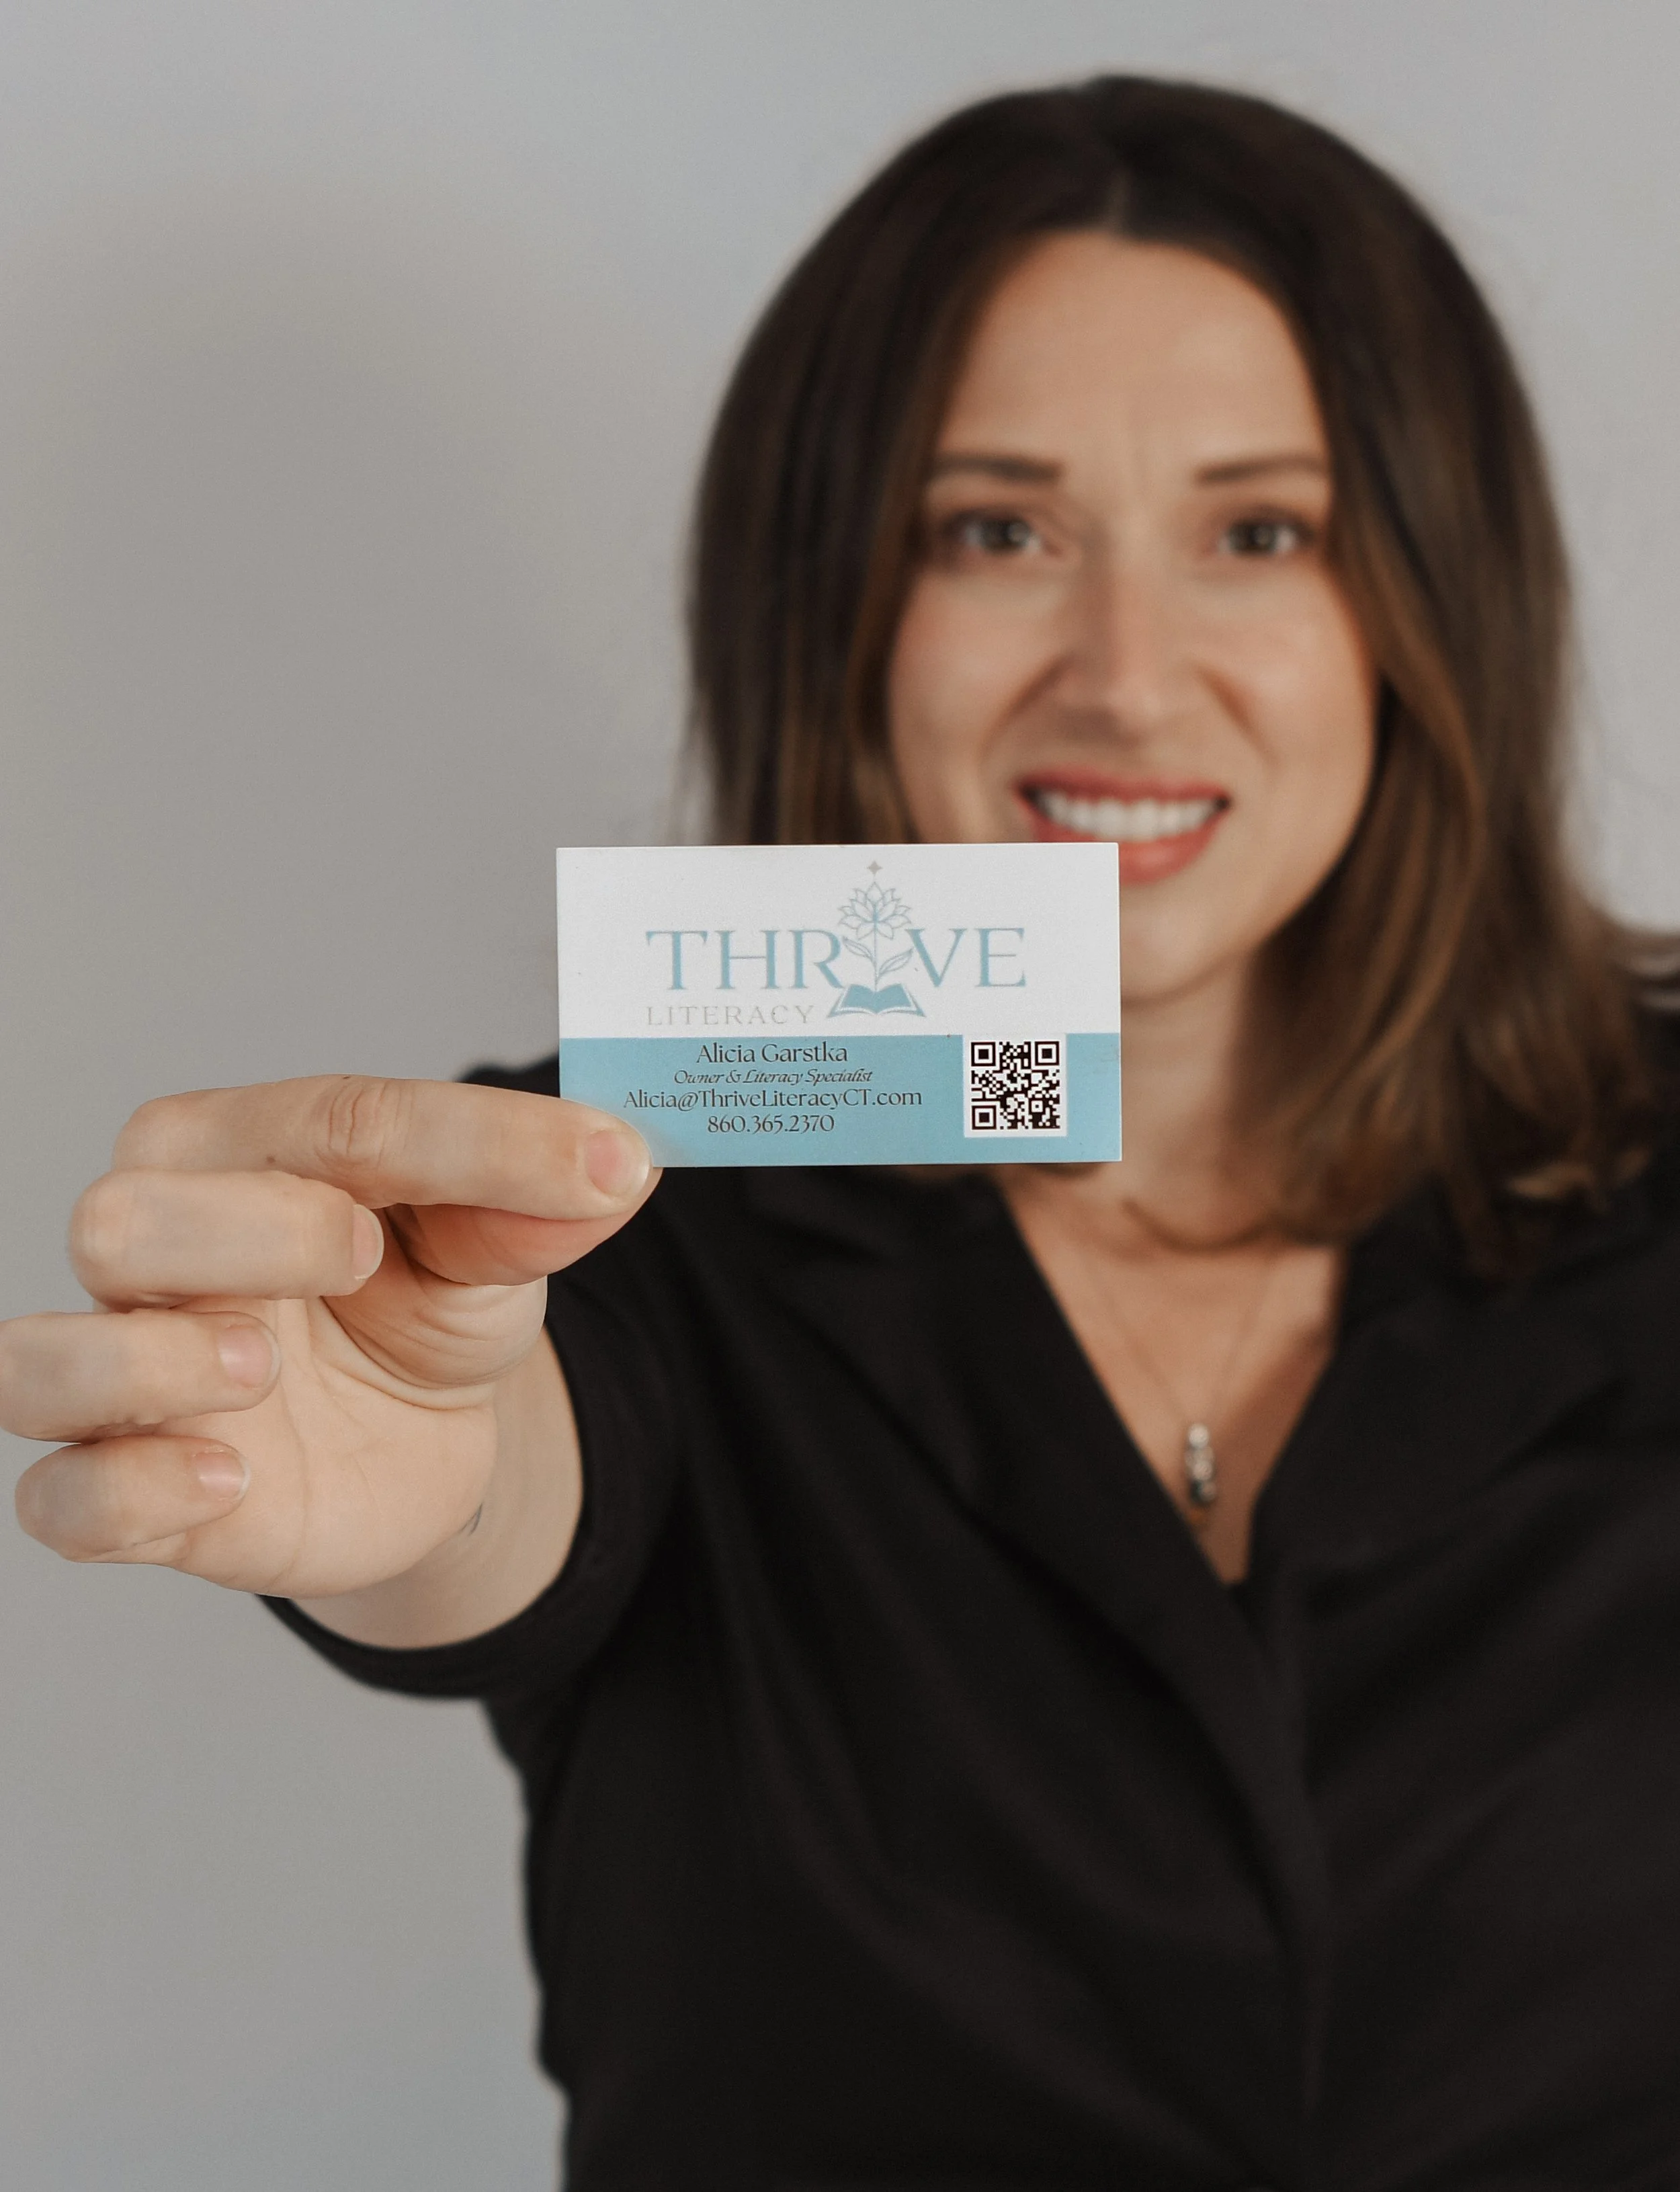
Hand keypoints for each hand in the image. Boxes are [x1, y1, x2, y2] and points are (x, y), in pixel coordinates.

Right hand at [1, 1076, 654, 1602]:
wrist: (419, 1438)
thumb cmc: (422, 1305)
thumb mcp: (496, 1249)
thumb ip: (537, 1204)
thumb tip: (622, 1164)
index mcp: (237, 1151)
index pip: (329, 1120)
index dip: (471, 1142)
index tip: (598, 1168)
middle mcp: (153, 1255)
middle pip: (121, 1218)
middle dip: (248, 1231)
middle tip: (359, 1257)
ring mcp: (127, 1381)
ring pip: (39, 1362)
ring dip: (146, 1363)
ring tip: (257, 1365)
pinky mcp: (132, 1496)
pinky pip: (61, 1500)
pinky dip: (129, 1489)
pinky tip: (229, 1477)